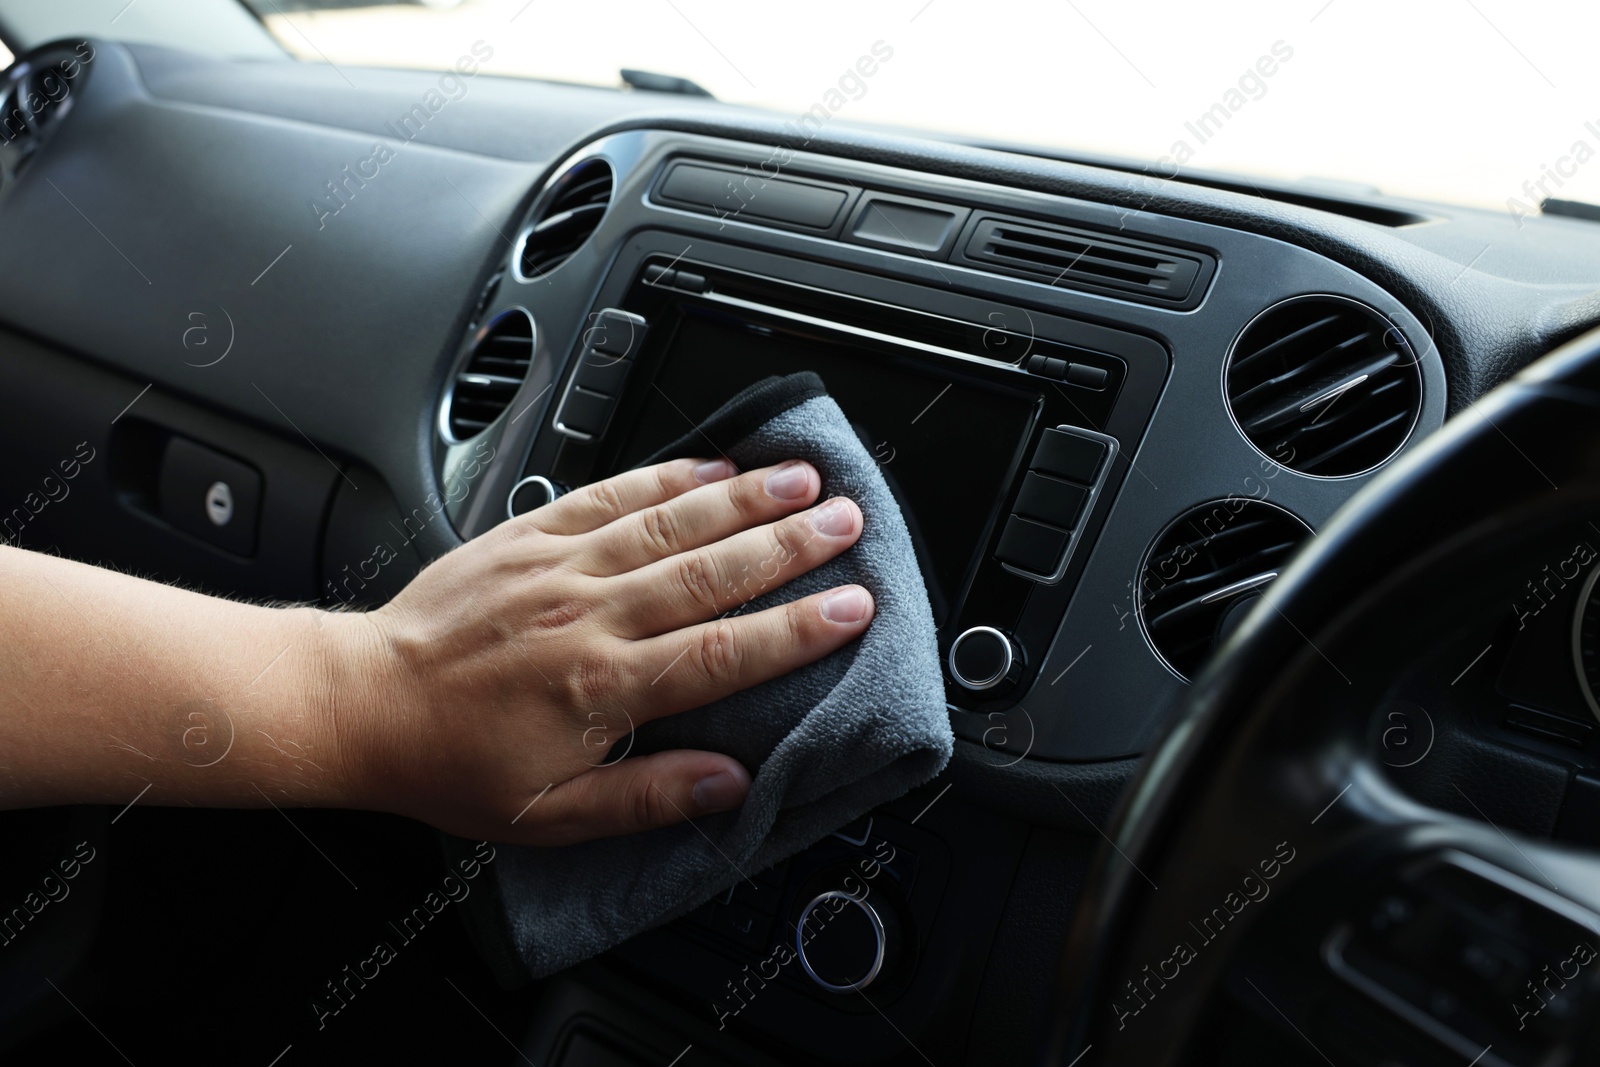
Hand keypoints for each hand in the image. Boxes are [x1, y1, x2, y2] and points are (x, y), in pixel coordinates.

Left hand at [329, 457, 873, 845]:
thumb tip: (730, 786)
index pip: (722, 653)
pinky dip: (663, 475)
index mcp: (600, 688)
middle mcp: (588, 616)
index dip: (796, 630)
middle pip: (709, 572)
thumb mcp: (549, 814)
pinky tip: (710, 462)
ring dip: (742, 497)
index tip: (852, 609)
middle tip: (849, 522)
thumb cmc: (450, 762)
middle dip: (789, 545)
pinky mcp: (528, 533)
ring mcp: (558, 566)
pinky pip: (608, 493)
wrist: (362, 701)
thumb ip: (646, 799)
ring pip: (668, 522)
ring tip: (803, 477)